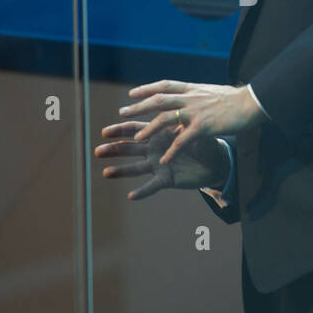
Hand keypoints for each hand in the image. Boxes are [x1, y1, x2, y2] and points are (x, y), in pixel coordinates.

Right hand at [95, 120, 228, 200]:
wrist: (215, 161)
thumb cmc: (202, 141)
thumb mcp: (191, 129)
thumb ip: (182, 124)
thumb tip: (177, 116)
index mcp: (157, 134)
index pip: (135, 130)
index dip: (120, 130)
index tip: (104, 132)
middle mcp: (153, 150)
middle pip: (129, 148)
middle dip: (114, 149)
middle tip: (98, 151)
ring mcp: (157, 165)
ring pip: (135, 168)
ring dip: (120, 171)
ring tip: (105, 173)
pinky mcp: (166, 179)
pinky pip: (152, 186)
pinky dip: (142, 191)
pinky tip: (131, 196)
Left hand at [118, 79, 262, 166]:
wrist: (253, 102)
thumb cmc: (237, 99)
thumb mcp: (213, 92)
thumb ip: (199, 96)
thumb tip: (193, 96)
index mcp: (193, 88)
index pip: (164, 85)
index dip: (147, 89)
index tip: (132, 93)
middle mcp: (190, 98)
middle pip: (158, 100)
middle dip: (138, 107)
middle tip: (122, 113)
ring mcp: (195, 111)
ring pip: (165, 119)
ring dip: (149, 129)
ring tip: (137, 139)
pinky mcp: (203, 126)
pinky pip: (183, 140)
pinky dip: (172, 150)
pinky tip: (164, 160)